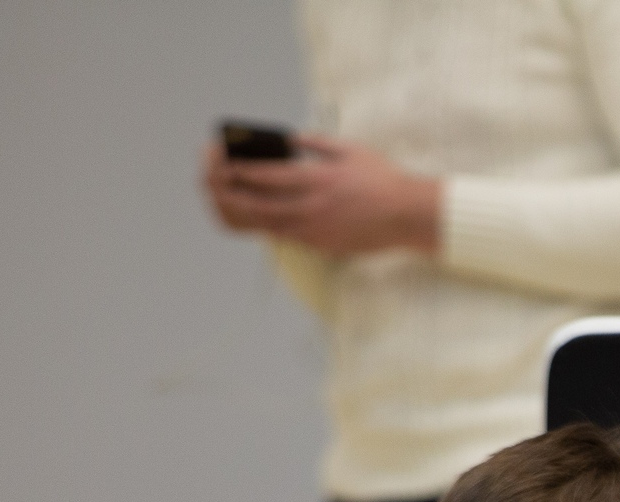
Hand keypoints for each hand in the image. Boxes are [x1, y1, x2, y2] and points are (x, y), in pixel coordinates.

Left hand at [199, 134, 440, 255]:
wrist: (408, 217)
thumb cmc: (382, 181)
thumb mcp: (350, 151)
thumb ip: (316, 143)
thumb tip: (289, 139)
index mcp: (318, 179)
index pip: (267, 174)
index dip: (240, 168)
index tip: (221, 160)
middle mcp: (312, 206)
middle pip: (258, 202)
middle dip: (230, 190)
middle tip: (212, 181)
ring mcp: (315, 229)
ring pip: (266, 223)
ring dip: (240, 211)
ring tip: (222, 200)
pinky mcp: (320, 245)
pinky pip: (283, 235)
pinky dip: (263, 225)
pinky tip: (250, 217)